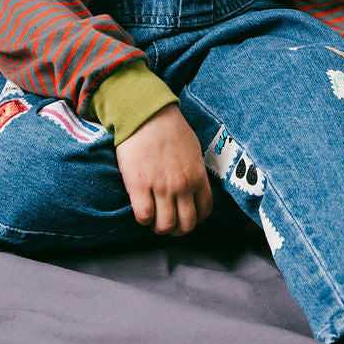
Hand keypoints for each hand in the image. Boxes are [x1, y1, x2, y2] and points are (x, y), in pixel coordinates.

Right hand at [115, 103, 212, 235]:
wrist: (146, 113)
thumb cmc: (169, 127)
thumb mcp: (193, 149)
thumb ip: (194, 170)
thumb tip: (192, 184)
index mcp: (197, 176)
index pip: (204, 211)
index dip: (195, 219)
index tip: (185, 216)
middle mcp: (182, 186)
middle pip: (185, 225)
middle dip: (177, 229)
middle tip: (168, 222)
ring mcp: (161, 187)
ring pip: (165, 226)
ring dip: (159, 228)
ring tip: (153, 219)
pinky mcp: (139, 185)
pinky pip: (144, 216)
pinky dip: (143, 219)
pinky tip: (141, 210)